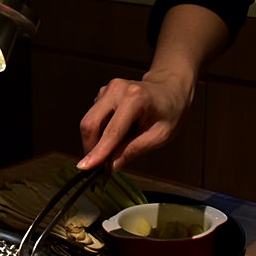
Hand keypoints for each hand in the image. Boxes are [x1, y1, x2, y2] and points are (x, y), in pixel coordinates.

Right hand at [77, 68, 193, 170]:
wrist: (170, 89)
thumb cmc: (170, 110)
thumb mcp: (160, 135)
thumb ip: (135, 149)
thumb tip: (111, 164)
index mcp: (135, 98)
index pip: (111, 131)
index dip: (98, 152)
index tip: (86, 167)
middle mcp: (116, 90)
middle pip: (90, 123)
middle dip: (90, 147)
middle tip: (99, 163)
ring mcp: (107, 90)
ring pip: (89, 122)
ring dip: (97, 139)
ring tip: (119, 143)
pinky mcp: (102, 94)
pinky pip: (93, 118)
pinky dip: (100, 131)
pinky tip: (117, 132)